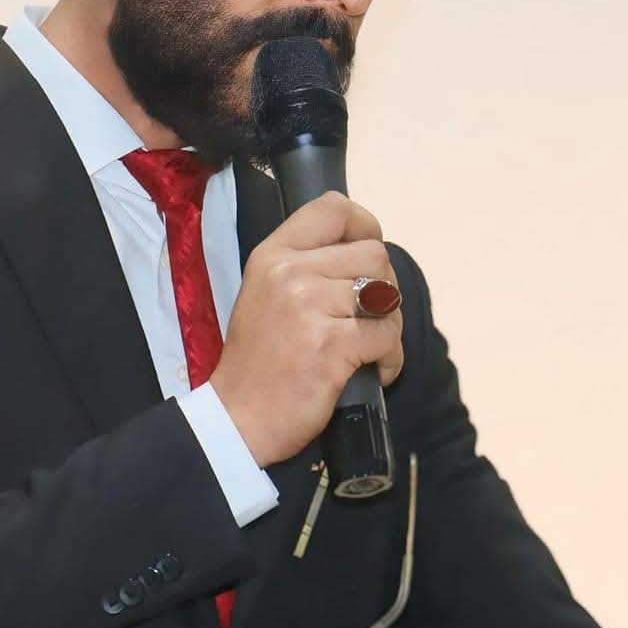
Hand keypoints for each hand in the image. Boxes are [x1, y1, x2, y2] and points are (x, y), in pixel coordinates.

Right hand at [210, 192, 404, 467]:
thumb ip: (306, 266)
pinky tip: (372, 372)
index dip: (365, 227)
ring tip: (368, 348)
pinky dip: (390, 359)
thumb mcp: (266, 294)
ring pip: (388, 296)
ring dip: (389, 326)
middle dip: (384, 288)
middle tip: (366, 319)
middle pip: (374, 254)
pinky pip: (388, 336)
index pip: (334, 208)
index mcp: (273, 255)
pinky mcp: (332, 345)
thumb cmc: (257, 361)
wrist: (237, 419)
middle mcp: (291, 272)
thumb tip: (365, 252)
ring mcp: (310, 307)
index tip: (365, 259)